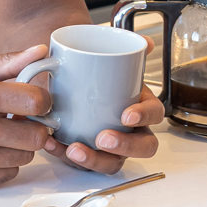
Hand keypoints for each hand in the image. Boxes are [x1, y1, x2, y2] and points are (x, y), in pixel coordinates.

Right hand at [0, 45, 51, 191]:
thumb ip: (9, 61)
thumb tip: (41, 52)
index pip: (35, 102)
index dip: (43, 101)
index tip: (37, 101)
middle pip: (37, 136)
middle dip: (35, 127)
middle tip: (22, 121)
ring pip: (26, 156)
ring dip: (19, 145)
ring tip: (2, 134)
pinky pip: (10, 172)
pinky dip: (5, 162)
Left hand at [45, 36, 164, 173]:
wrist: (66, 78)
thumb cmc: (95, 73)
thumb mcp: (109, 57)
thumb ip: (127, 49)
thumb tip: (146, 43)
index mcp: (140, 104)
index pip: (154, 114)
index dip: (144, 116)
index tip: (126, 115)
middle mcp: (130, 129)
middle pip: (142, 146)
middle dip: (125, 147)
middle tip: (102, 138)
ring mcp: (110, 146)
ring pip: (112, 163)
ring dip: (94, 160)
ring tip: (74, 149)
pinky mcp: (87, 154)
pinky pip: (80, 164)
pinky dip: (63, 155)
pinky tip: (51, 143)